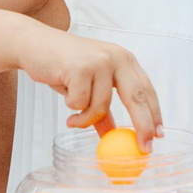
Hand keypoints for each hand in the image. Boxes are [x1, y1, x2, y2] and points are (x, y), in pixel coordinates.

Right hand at [17, 26, 162, 143]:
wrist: (34, 44)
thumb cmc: (63, 65)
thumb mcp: (89, 87)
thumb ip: (103, 110)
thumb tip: (113, 136)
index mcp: (124, 60)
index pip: (146, 90)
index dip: (154, 114)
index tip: (158, 135)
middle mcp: (116, 57)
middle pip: (136, 97)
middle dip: (142, 126)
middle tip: (143, 148)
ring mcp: (99, 61)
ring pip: (101, 106)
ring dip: (85, 119)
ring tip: (73, 116)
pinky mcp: (80, 67)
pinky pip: (80, 103)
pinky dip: (71, 106)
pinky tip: (63, 93)